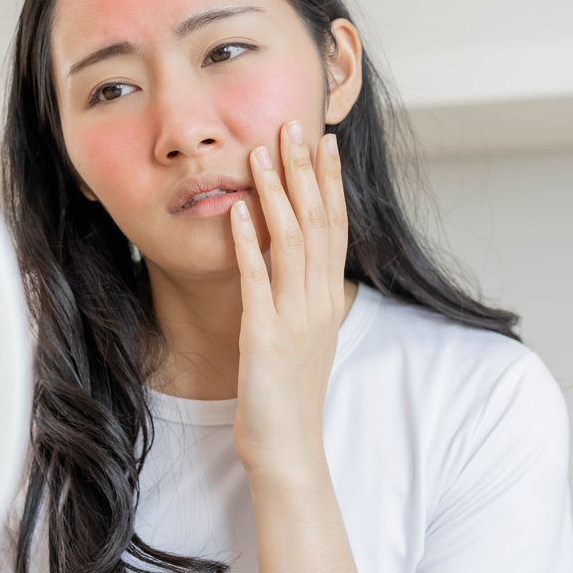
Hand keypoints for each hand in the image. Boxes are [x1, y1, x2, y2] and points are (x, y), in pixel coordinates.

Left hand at [228, 121, 348, 474]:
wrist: (288, 447)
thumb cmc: (289, 392)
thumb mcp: (303, 334)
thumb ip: (300, 294)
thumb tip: (291, 258)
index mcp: (328, 298)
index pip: (334, 226)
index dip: (329, 181)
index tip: (322, 140)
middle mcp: (318, 301)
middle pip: (317, 222)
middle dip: (305, 171)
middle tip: (293, 125)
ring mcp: (294, 317)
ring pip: (291, 241)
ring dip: (277, 194)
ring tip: (263, 153)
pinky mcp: (265, 336)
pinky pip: (257, 280)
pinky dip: (248, 241)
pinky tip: (237, 210)